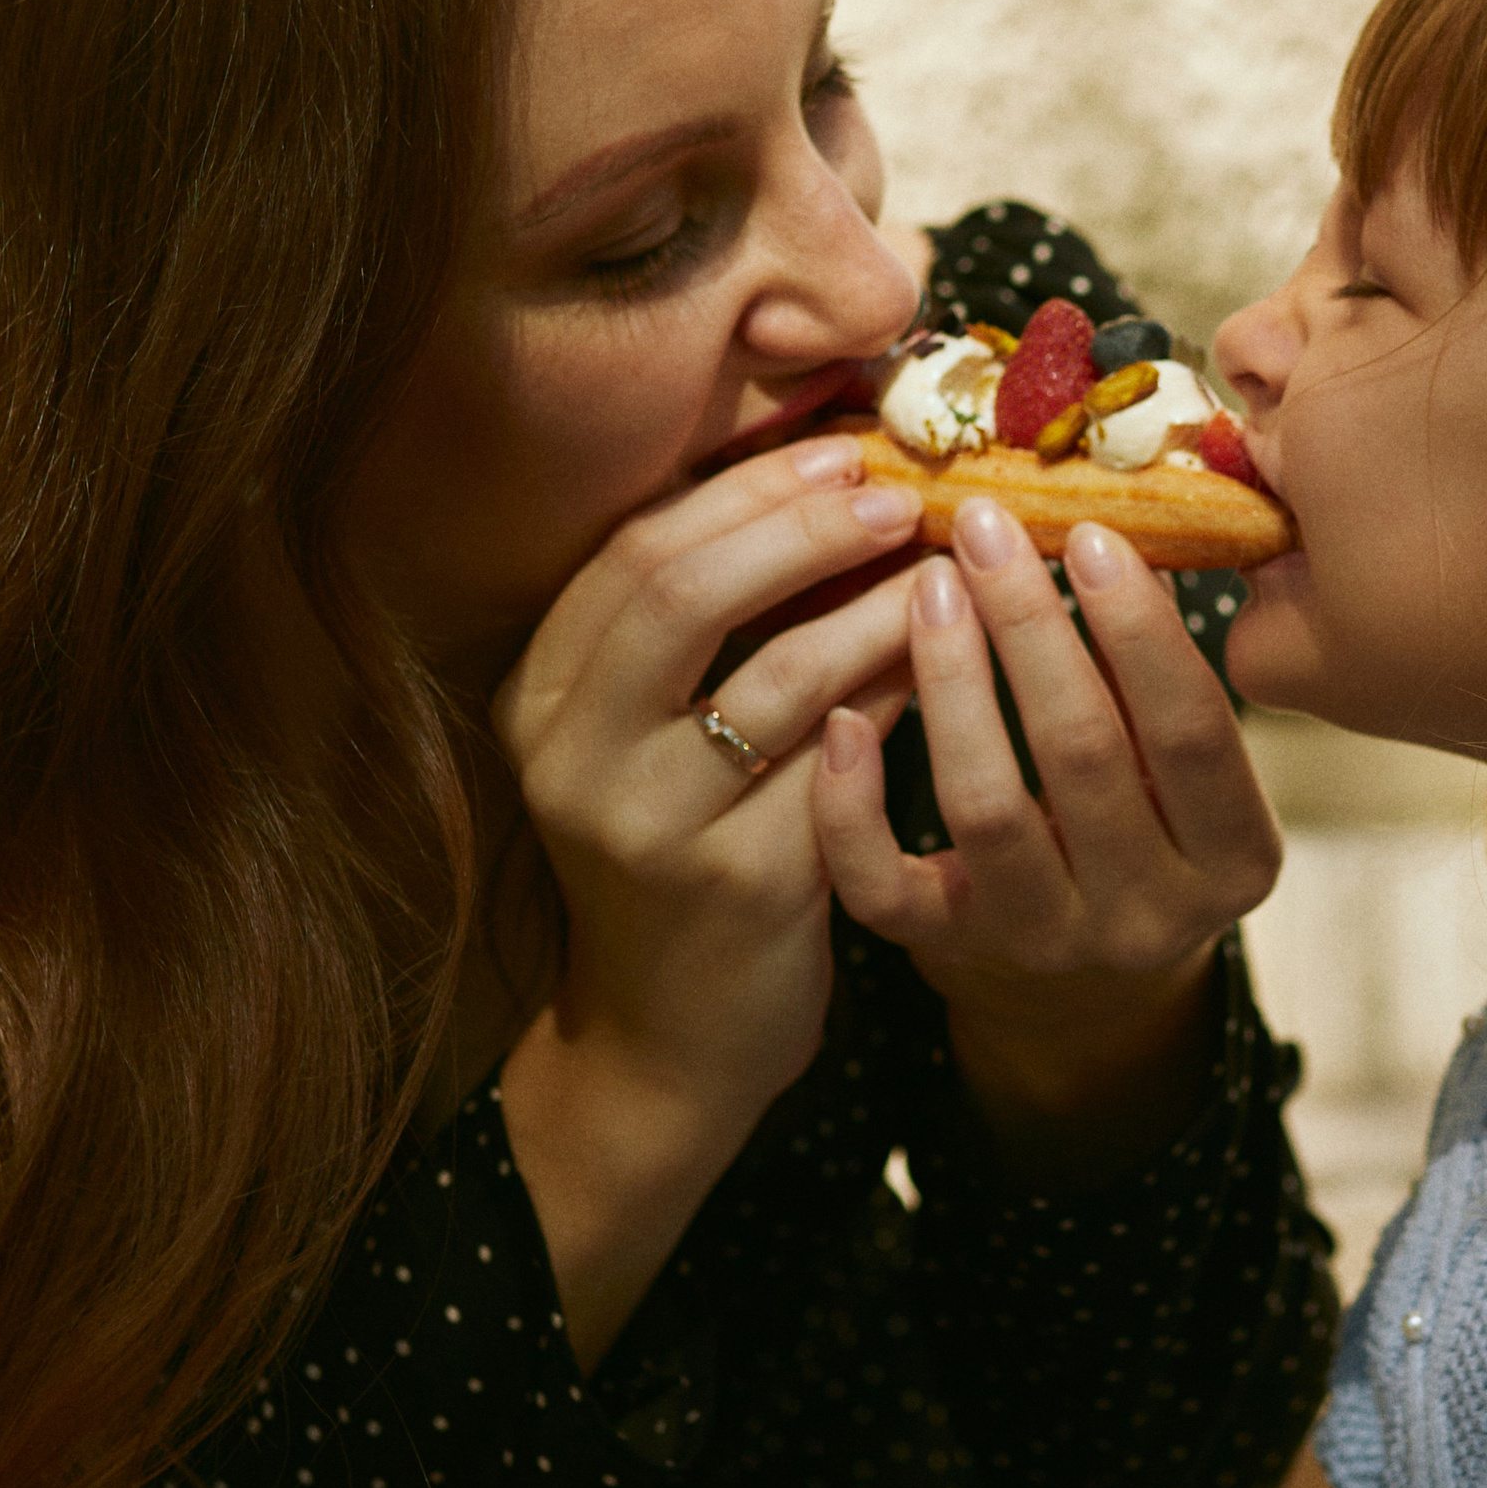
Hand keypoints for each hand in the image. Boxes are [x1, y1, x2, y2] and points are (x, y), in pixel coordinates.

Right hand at [495, 435, 921, 1359]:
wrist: (671, 1036)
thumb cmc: (678, 853)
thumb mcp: (648, 734)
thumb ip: (701, 621)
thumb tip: (825, 473)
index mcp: (539, 696)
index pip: (632, 550)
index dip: (742, 489)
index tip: (841, 450)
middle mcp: (572, 756)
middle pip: (681, 591)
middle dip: (801, 526)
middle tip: (900, 492)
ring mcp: (648, 824)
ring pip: (776, 675)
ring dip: (875, 605)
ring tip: (946, 567)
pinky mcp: (736, 883)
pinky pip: (838, 759)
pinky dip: (899, 694)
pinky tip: (947, 662)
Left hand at [813, 500, 1280, 1178]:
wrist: (1092, 954)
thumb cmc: (1148, 809)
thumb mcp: (1188, 760)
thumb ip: (1163, 669)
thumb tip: (1111, 517)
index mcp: (1235, 861)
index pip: (1192, 732)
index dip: (1140, 629)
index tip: (1087, 534)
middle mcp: (1150, 918)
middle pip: (1084, 755)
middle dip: (1029, 627)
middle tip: (982, 527)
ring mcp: (1047, 942)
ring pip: (986, 808)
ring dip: (951, 683)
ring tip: (927, 585)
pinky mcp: (952, 952)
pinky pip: (886, 890)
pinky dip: (853, 806)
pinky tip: (842, 719)